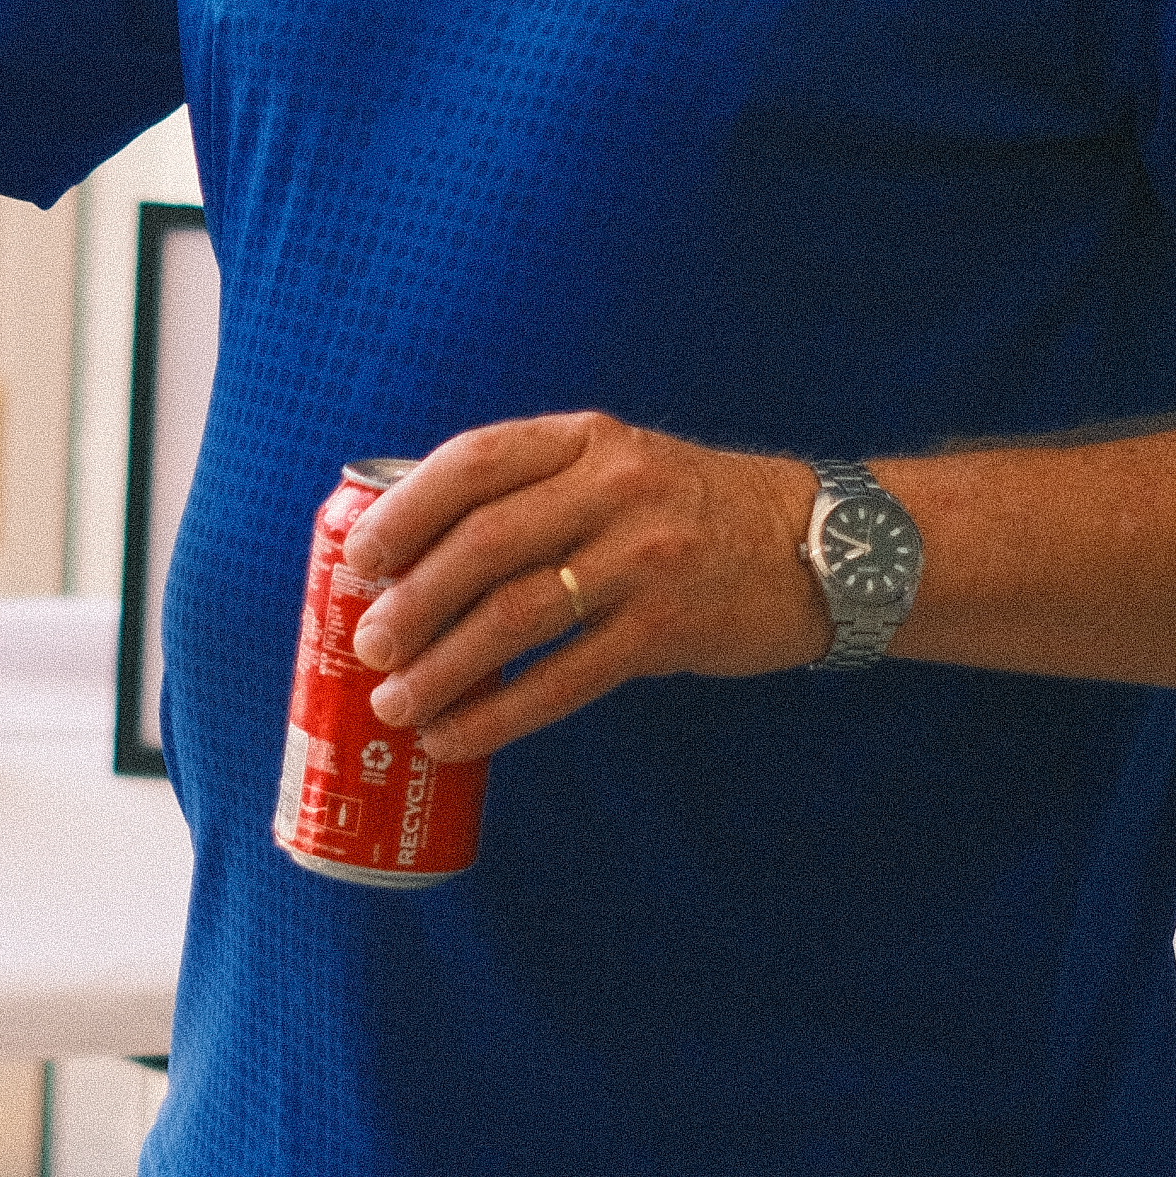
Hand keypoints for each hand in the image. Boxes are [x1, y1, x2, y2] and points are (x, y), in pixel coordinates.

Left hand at [337, 412, 826, 758]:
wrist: (816, 546)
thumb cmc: (687, 508)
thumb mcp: (616, 465)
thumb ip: (534, 490)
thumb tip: (412, 547)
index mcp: (587, 438)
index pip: (475, 461)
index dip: (406, 510)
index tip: (359, 557)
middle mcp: (614, 489)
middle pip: (486, 543)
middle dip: (413, 600)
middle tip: (368, 644)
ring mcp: (645, 559)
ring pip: (519, 614)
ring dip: (444, 666)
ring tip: (396, 704)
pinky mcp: (668, 629)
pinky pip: (566, 679)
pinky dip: (501, 714)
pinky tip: (458, 738)